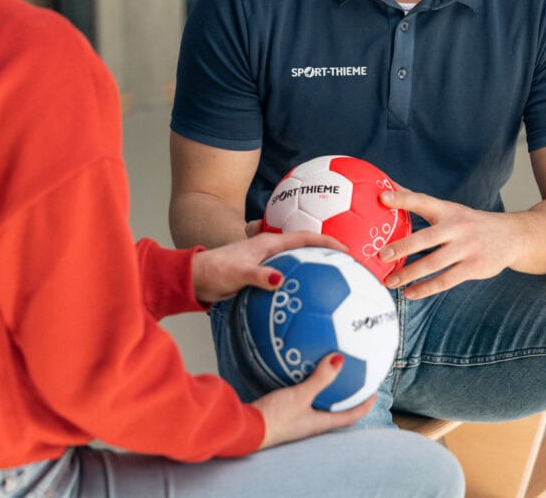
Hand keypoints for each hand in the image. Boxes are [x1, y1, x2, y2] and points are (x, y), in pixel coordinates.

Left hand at [191, 230, 345, 304]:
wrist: (196, 279)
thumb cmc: (214, 271)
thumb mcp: (237, 273)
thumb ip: (258, 276)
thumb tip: (280, 280)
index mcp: (269, 243)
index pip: (305, 238)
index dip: (327, 242)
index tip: (348, 252)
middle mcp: (272, 252)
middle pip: (307, 251)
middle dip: (329, 258)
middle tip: (349, 271)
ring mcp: (268, 265)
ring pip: (299, 267)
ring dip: (317, 274)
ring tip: (337, 289)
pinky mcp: (263, 279)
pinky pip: (289, 282)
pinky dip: (302, 288)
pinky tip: (309, 306)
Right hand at [252, 353, 375, 448]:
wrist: (247, 428)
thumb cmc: (275, 418)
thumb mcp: (300, 395)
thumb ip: (320, 379)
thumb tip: (339, 360)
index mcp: (320, 423)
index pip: (349, 416)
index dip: (364, 406)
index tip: (374, 393)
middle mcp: (311, 424)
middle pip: (336, 411)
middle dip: (346, 398)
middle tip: (354, 382)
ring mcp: (297, 420)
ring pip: (318, 406)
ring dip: (326, 393)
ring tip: (329, 375)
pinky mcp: (283, 414)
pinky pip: (302, 400)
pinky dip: (307, 388)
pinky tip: (298, 374)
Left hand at [375, 187, 519, 298]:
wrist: (512, 237)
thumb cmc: (470, 223)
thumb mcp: (449, 209)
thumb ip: (420, 202)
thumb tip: (388, 188)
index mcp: (447, 210)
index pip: (423, 201)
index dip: (403, 198)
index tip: (382, 198)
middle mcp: (457, 227)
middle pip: (427, 237)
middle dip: (403, 247)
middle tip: (381, 255)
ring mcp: (467, 248)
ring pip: (434, 263)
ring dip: (410, 274)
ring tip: (389, 281)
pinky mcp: (474, 267)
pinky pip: (446, 280)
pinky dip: (426, 288)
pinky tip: (410, 293)